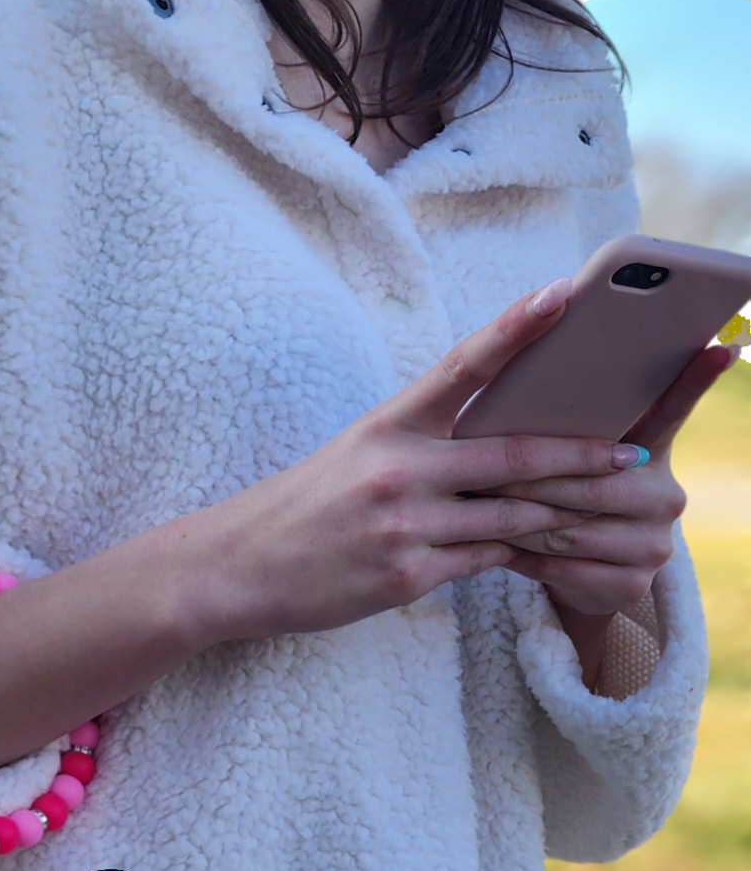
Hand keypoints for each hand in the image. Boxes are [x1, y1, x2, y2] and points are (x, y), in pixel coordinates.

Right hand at [194, 277, 652, 645]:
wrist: (239, 567)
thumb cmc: (306, 508)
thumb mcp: (358, 456)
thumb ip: (423, 444)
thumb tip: (496, 442)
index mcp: (387, 425)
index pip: (461, 365)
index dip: (516, 328)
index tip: (563, 294)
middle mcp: (398, 470)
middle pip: (510, 457)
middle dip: (579, 458)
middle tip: (631, 453)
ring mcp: (403, 526)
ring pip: (508, 519)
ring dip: (558, 516)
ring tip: (603, 511)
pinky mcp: (405, 576)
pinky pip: (482, 563)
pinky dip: (515, 556)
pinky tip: (543, 553)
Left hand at [470, 339, 740, 617]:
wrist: (580, 579)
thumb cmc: (568, 503)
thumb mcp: (577, 462)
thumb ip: (575, 428)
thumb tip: (539, 356)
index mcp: (654, 454)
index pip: (674, 412)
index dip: (696, 380)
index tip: (718, 344)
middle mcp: (666, 497)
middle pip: (593, 486)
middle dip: (533, 481)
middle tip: (484, 471)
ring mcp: (654, 545)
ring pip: (571, 530)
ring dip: (519, 521)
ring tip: (478, 509)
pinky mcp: (633, 586)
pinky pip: (564, 568)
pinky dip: (526, 558)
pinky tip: (497, 548)